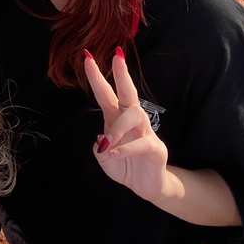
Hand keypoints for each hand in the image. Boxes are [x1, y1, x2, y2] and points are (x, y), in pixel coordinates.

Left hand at [83, 49, 168, 202]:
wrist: (145, 187)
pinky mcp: (155, 149)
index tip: (88, 58)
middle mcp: (132, 122)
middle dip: (122, 75)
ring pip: (134, 116)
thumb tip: (101, 137)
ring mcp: (146, 133)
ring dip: (118, 128)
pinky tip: (114, 154)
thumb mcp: (103, 158)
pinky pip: (141, 144)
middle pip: (128, 93)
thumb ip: (98, 148)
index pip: (106, 94)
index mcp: (116, 119)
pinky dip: (126, 149)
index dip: (97, 78)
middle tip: (117, 57)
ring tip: (108, 143)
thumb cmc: (124, 166)